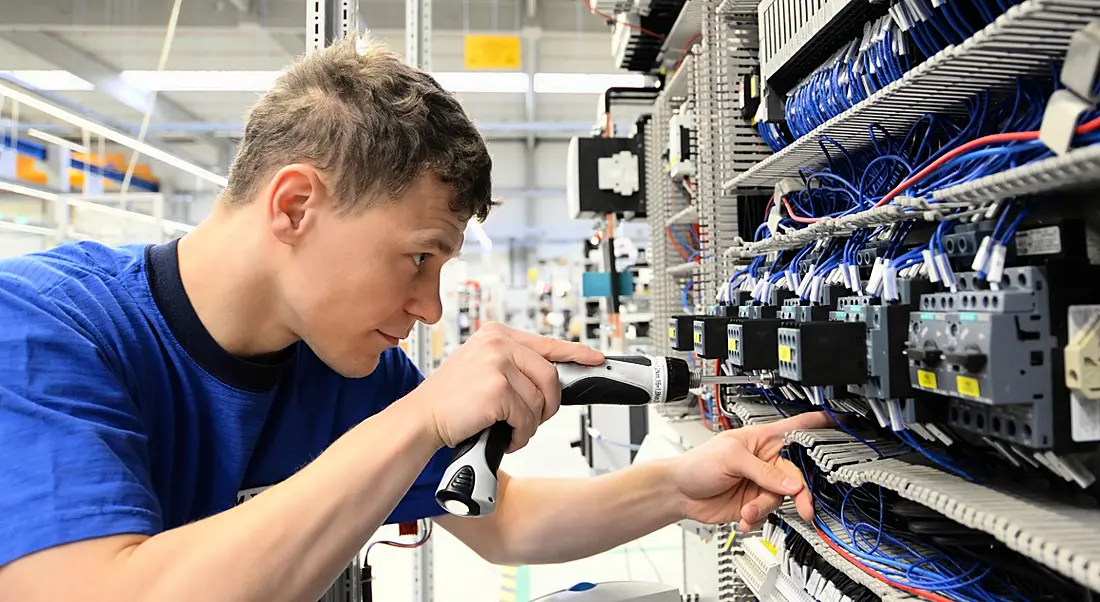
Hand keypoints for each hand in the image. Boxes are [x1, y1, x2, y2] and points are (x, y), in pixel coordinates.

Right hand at [410, 322, 603, 451]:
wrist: (421, 419)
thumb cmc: (451, 401)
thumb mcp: (482, 368)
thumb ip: (513, 365)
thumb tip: (550, 378)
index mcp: (497, 334)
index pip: (547, 342)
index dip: (576, 353)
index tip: (594, 359)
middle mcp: (498, 343)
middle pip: (550, 376)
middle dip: (548, 406)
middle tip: (532, 420)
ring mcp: (498, 364)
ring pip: (540, 401)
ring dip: (529, 424)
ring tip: (508, 429)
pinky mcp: (498, 390)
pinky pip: (527, 418)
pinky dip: (520, 435)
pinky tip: (503, 436)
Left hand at [672, 412, 833, 531]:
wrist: (680, 493)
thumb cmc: (698, 464)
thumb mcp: (732, 459)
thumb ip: (763, 471)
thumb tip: (791, 483)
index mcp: (764, 439)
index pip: (798, 428)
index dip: (821, 425)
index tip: (846, 424)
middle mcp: (767, 461)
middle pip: (796, 475)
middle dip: (797, 493)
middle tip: (803, 507)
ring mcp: (763, 484)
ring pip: (783, 499)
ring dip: (766, 507)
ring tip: (748, 509)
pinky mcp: (756, 504)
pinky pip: (769, 514)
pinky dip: (757, 519)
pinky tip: (744, 517)